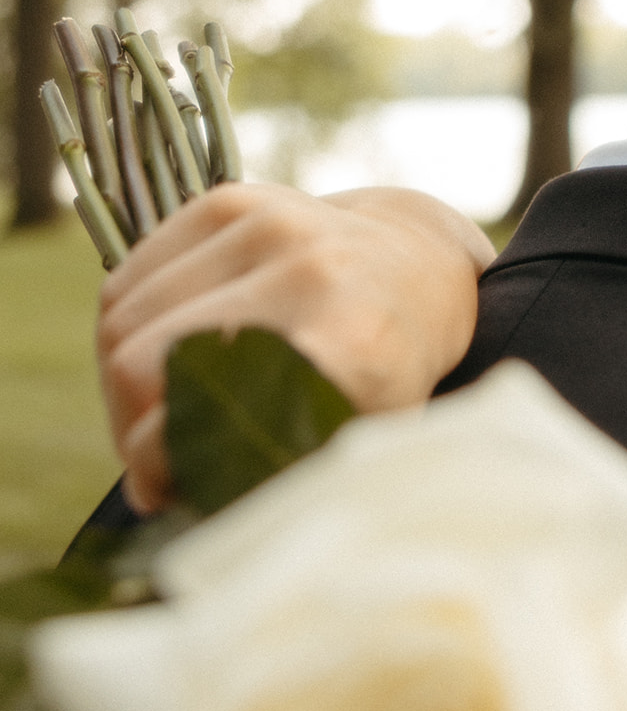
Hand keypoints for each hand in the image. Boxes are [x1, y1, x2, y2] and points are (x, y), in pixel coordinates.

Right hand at [97, 183, 493, 511]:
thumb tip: (179, 510)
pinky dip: (125, 331)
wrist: (421, 264)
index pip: (202, 411)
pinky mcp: (230, 200)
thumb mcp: (367, 432)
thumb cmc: (397, 366)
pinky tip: (157, 361)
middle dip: (131, 428)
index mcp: (352, 344)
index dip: (158, 464)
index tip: (159, 493)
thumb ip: (289, 470)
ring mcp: (267, 226)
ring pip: (123, 321)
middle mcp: (309, 274)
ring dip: (121, 383)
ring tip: (155, 416)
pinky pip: (127, 280)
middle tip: (152, 460)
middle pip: (144, 364)